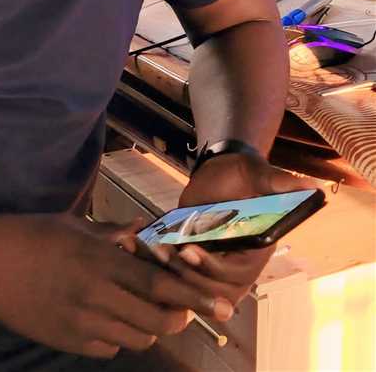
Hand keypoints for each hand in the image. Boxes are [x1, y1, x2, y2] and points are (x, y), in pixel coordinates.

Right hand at [0, 212, 234, 359]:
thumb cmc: (29, 234)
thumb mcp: (73, 225)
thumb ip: (112, 234)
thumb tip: (142, 231)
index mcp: (100, 260)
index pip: (160, 284)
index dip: (196, 297)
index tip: (223, 306)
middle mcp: (96, 295)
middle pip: (156, 320)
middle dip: (175, 316)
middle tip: (177, 305)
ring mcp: (80, 323)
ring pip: (136, 338)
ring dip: (146, 326)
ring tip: (136, 306)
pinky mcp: (66, 342)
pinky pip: (107, 348)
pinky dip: (116, 337)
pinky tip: (103, 317)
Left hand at [168, 154, 317, 306]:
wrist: (221, 168)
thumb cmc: (246, 173)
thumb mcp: (262, 174)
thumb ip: (281, 183)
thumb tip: (310, 185)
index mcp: (255, 252)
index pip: (236, 276)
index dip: (212, 268)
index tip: (190, 250)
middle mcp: (234, 262)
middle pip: (212, 289)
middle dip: (189, 276)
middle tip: (167, 254)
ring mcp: (211, 259)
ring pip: (193, 284)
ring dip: (172, 272)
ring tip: (154, 250)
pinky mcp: (191, 251)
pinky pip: (178, 270)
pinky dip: (162, 263)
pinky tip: (145, 246)